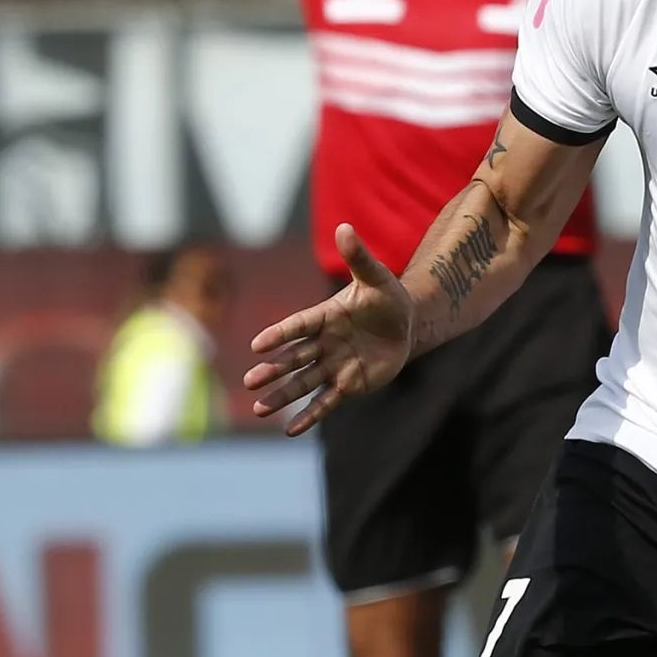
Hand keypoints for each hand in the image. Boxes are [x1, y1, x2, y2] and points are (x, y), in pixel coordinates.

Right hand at [244, 223, 413, 435]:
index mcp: (325, 316)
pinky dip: (309, 416)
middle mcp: (324, 343)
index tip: (258, 344)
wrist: (406, 325)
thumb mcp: (376, 277)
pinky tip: (291, 430)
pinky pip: (326, 402)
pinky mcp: (347, 385)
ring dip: (282, 396)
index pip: (299, 326)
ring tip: (259, 409)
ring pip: (303, 383)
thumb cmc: (386, 298)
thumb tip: (345, 227)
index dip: (280, 335)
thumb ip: (358, 257)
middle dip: (273, 370)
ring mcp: (334, 365)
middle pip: (294, 359)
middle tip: (250, 381)